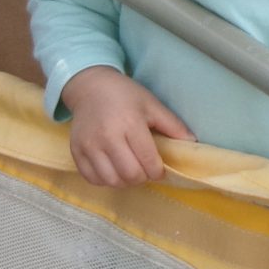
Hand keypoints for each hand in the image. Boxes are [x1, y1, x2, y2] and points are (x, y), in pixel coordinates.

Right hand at [60, 67, 192, 187]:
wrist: (90, 87)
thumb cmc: (124, 95)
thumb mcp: (151, 104)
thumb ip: (172, 125)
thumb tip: (192, 144)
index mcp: (130, 123)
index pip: (148, 161)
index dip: (158, 171)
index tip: (159, 168)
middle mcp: (107, 137)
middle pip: (130, 175)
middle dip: (142, 177)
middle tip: (144, 169)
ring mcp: (89, 145)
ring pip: (111, 181)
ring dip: (124, 181)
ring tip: (129, 170)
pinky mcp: (76, 151)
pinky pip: (92, 179)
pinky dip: (105, 180)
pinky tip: (112, 170)